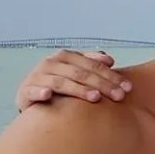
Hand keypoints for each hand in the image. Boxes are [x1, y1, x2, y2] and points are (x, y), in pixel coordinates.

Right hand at [15, 49, 131, 110]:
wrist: (32, 95)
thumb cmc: (62, 82)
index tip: (128, 87)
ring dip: (78, 89)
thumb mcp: (77, 71)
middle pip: (81, 73)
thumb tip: (110, 60)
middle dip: (102, 84)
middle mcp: (51, 63)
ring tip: (95, 97)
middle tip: (119, 96)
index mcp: (66, 56)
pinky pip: (33, 91)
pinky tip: (48, 95)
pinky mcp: (26, 91)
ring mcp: (37, 77)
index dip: (111, 75)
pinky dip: (40, 92)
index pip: (93, 64)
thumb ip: (93, 64)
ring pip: (61, 82)